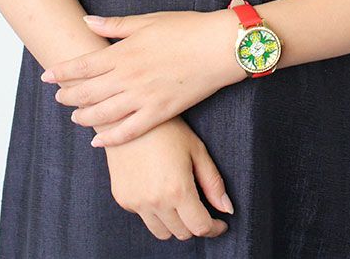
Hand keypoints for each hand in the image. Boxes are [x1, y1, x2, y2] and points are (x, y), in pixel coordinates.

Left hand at [41, 8, 246, 145]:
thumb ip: (115, 25)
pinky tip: (98, 140)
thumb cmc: (186, 28)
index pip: (83, 65)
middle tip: (58, 98)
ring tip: (75, 117)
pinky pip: (129, 131)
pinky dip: (111, 138)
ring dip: (84, 116)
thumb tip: (87, 21)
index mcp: (125, 52)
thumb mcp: (149, 20)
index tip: (46, 76)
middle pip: (88, 92)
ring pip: (104, 113)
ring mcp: (144, 98)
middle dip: (68, 95)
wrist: (219, 47)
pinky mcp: (161, 112)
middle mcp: (129, 77)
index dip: (62, 72)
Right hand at [99, 114, 233, 240]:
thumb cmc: (167, 129)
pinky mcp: (123, 199)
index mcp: (177, 190)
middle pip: (182, 233)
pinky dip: (155, 211)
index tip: (219, 223)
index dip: (214, 228)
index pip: (200, 227)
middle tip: (200, 206)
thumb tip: (227, 208)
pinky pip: (144, 217)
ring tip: (178, 200)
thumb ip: (213, 182)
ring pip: (162, 232)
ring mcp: (136, 202)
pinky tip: (157, 188)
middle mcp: (155, 201)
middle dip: (195, 224)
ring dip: (174, 223)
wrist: (128, 117)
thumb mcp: (196, 149)